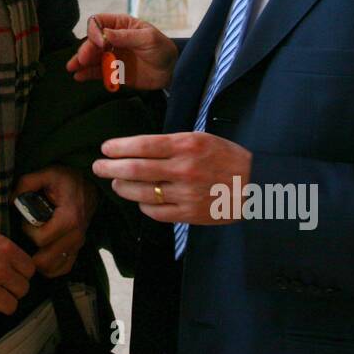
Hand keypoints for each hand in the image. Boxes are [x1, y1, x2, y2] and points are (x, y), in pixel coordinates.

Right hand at [0, 218, 34, 314]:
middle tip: (6, 284)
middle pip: (23, 288)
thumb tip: (11, 260)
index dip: (23, 272)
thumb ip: (2, 249)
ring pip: (11, 304)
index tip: (17, 273)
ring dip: (6, 300)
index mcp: (7, 250)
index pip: (29, 269)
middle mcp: (2, 270)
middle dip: (15, 287)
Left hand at [13, 165, 99, 276]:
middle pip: (46, 260)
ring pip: (54, 269)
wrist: (88, 184)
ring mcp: (78, 244)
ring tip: (31, 245)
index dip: (27, 231)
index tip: (26, 219)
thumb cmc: (67, 179)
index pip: (41, 239)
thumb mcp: (47, 173)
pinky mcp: (78, 249)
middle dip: (30, 249)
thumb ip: (26, 183)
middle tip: (28, 234)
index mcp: (69, 218)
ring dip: (38, 262)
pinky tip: (41, 255)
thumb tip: (10, 200)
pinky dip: (51, 267)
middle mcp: (76, 236)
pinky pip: (64, 268)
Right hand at [67, 13, 177, 90]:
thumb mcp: (149, 38)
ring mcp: (111, 55)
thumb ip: (127, 36)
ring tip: (72, 68)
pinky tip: (79, 76)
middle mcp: (112, 39)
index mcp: (120, 25)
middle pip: (92, 41)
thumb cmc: (162, 49)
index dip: (95, 31)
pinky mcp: (112, 71)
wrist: (171, 72)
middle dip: (86, 49)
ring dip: (81, 62)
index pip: (99, 22)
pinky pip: (96, 72)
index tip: (99, 42)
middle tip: (82, 59)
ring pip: (91, 57)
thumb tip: (106, 33)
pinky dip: (87, 74)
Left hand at [92, 132, 252, 225]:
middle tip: (97, 166)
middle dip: (109, 168)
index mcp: (187, 145)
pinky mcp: (189, 214)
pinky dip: (142, 205)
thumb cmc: (226, 157)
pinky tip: (140, 199)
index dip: (118, 147)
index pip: (142, 145)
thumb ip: (171, 143)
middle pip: (135, 169)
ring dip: (122, 187)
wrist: (256, 186)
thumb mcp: (201, 139)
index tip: (104, 148)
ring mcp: (186, 194)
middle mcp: (184, 169)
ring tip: (115, 182)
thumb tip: (136, 148)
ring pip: (141, 193)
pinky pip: (155, 212)